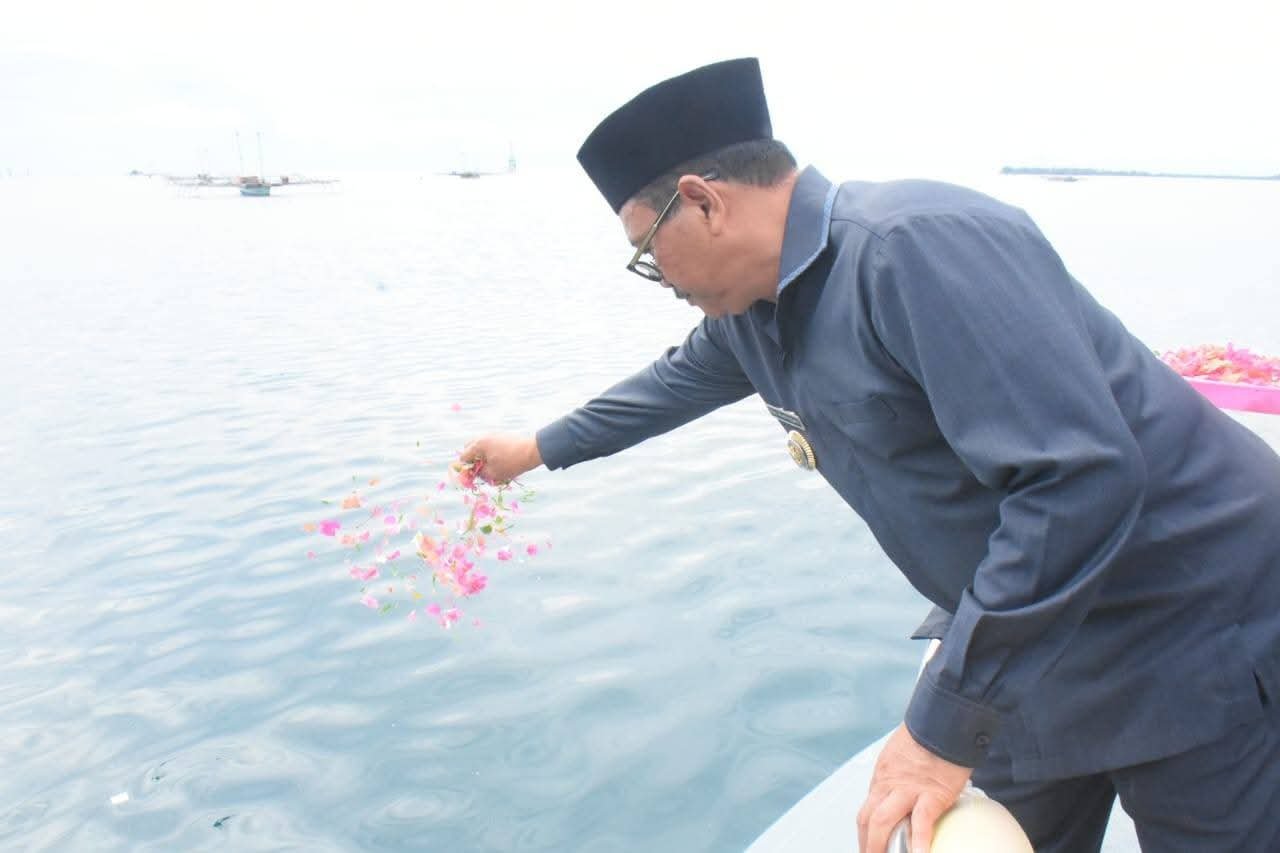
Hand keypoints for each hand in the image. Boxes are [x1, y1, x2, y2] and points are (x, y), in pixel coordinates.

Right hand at [459, 434, 541, 483]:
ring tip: (490, 466)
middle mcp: (484, 436)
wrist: (533, 451)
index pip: (464, 456)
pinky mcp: (502, 436)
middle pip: (470, 448)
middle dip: (472, 459)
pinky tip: (499, 460)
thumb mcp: (493, 474)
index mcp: (478, 444)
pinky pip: (490, 444)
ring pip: (481, 446)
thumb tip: (475, 472)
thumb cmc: (511, 463)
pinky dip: (490, 452)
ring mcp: (493, 434)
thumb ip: (480, 474)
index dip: (466, 468)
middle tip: (480, 469)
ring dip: (482, 455)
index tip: (473, 475)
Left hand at [858, 724, 972, 852]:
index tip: (868, 844)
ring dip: (880, 846)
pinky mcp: (932, 794)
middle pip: (868, 819)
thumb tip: (912, 787)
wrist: (946, 718)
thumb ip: (904, 772)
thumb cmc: (931, 731)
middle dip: (867, 844)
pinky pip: (921, 822)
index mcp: (884, 775)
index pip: (867, 810)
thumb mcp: (906, 751)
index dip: (865, 832)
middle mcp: (890, 783)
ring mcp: (909, 790)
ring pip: (883, 821)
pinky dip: (919, 842)